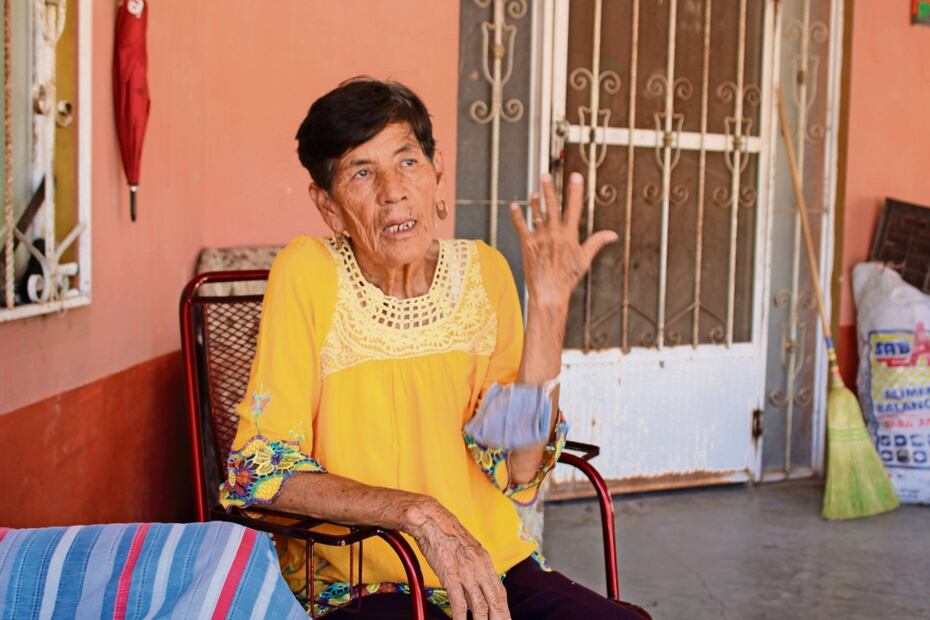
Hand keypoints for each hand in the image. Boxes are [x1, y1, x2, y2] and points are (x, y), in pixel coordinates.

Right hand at [407, 498, 510, 619]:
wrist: (431, 520)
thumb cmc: (446, 534)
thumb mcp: (467, 549)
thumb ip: (475, 566)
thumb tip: (477, 584)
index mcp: (485, 561)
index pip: (500, 591)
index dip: (504, 610)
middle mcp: (480, 567)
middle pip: (495, 601)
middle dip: (500, 619)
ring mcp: (466, 572)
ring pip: (480, 605)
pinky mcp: (451, 575)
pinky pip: (459, 602)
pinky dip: (461, 618)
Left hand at [509, 172, 617, 310]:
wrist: (549, 292)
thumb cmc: (567, 277)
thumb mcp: (584, 259)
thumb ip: (596, 242)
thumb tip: (613, 234)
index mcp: (569, 235)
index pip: (574, 208)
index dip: (575, 191)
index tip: (576, 176)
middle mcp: (554, 234)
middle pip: (552, 207)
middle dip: (549, 189)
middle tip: (545, 174)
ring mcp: (539, 239)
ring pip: (537, 214)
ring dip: (535, 202)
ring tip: (535, 191)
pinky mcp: (527, 245)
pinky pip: (521, 227)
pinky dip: (517, 216)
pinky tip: (514, 206)